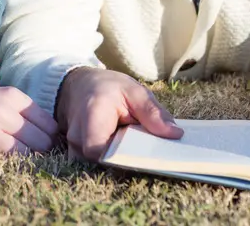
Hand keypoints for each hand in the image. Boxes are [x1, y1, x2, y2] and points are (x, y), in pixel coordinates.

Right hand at [0, 84, 56, 160]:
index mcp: (11, 96)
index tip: (46, 146)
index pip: (50, 125)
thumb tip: (56, 135)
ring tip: (16, 159)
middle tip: (33, 156)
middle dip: (40, 153)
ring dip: (23, 161)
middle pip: (41, 143)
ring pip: (22, 155)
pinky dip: (1, 166)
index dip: (51, 139)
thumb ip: (23, 112)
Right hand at [57, 68, 182, 161]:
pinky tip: (121, 150)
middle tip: (147, 153)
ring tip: (133, 148)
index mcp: (92, 117)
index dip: (123, 160)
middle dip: (125, 162)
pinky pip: (93, 164)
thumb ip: (153, 112)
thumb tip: (176, 134)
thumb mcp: (133, 91)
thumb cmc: (107, 87)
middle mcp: (77, 136)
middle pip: (101, 163)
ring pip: (97, 166)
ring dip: (117, 161)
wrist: (78, 84)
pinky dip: (109, 160)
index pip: (101, 152)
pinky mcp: (77, 154)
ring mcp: (73, 147)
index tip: (147, 157)